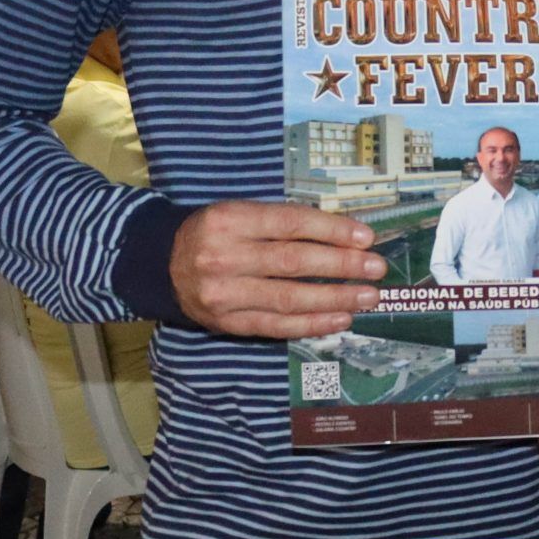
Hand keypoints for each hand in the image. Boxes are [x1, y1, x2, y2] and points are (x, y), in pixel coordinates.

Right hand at [167, 200, 382, 338]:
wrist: (161, 264)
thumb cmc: (213, 232)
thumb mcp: (238, 212)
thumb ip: (280, 221)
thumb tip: (341, 233)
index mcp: (230, 220)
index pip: (290, 223)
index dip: (331, 230)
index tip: (366, 237)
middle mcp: (224, 257)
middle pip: (293, 262)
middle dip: (341, 266)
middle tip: (376, 268)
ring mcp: (224, 294)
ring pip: (288, 298)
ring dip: (334, 298)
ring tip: (367, 296)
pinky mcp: (227, 323)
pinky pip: (276, 326)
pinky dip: (312, 324)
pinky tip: (340, 318)